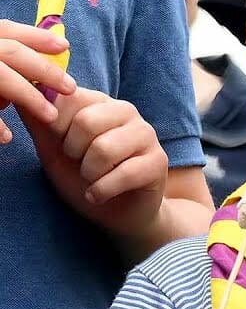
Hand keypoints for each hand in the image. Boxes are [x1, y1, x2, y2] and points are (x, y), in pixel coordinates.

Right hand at [0, 19, 76, 142]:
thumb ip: (1, 61)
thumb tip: (34, 77)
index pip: (5, 29)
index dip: (36, 36)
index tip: (64, 46)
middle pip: (9, 53)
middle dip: (43, 69)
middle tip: (70, 87)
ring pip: (0, 78)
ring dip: (27, 96)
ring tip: (50, 116)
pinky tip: (6, 137)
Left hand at [19, 86, 168, 236]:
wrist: (115, 214)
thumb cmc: (84, 177)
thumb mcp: (53, 150)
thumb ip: (41, 123)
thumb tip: (24, 94)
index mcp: (99, 102)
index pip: (69, 98)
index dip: (56, 128)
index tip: (62, 146)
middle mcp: (126, 111)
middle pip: (86, 122)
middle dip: (73, 153)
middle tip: (80, 164)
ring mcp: (146, 135)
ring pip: (105, 149)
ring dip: (89, 174)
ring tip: (92, 179)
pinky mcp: (158, 161)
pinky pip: (124, 174)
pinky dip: (102, 191)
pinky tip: (98, 194)